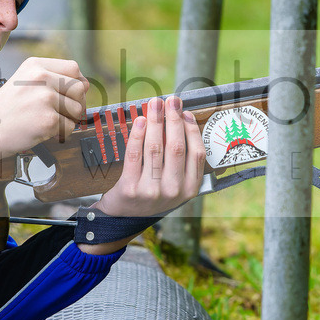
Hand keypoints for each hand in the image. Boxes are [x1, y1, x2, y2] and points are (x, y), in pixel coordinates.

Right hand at [0, 57, 87, 185]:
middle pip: (79, 88)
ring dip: (69, 119)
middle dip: (77, 103)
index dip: (77, 82)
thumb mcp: (23, 82)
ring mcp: (45, 99)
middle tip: (63, 112)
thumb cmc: (4, 110)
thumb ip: (51, 79)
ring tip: (48, 121)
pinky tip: (43, 130)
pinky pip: (70, 126)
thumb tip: (85, 85)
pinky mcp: (48, 120)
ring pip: (77, 109)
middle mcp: (41, 78)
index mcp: (35, 66)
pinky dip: (61, 132)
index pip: (73, 68)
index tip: (72, 93)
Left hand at [80, 96, 204, 253]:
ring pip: (156, 148)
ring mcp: (152, 191)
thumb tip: (180, 121)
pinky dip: (138, 135)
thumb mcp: (173, 185)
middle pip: (177, 147)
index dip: (192, 130)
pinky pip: (135, 155)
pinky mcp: (130, 189)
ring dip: (156, 121)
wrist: (122, 218)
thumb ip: (181, 161)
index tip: (185, 112)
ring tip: (155, 104)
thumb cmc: (151, 194)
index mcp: (190, 189)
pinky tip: (141, 121)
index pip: (197, 154)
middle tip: (170, 100)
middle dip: (173, 119)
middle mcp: (174, 191)